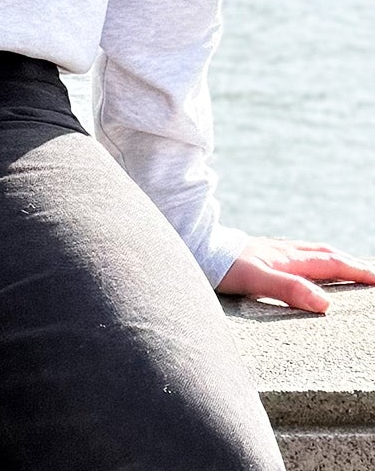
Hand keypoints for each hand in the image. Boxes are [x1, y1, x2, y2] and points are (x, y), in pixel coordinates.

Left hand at [217, 236, 374, 312]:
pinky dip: (312, 260)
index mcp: (288, 258)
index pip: (330, 264)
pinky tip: (304, 267)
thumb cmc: (223, 266)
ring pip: (310, 252)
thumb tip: (324, 304)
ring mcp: (271, 251)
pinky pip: (296, 255)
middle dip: (350, 263)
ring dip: (332, 259)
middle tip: (371, 273)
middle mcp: (283, 251)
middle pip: (325, 254)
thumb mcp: (256, 280)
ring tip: (346, 267)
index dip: (356, 271)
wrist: (195, 247)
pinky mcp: (259, 255)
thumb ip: (289, 289)